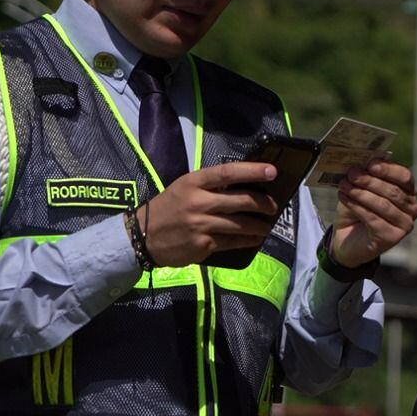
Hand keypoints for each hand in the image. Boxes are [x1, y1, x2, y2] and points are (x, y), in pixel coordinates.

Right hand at [139, 163, 281, 266]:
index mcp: (194, 182)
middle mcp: (199, 202)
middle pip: (241, 200)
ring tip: (267, 226)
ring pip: (241, 224)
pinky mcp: (203, 244)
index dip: (253, 171)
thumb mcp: (183, 187)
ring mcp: (201, 224)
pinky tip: (254, 239)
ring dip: (259, 226)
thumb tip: (243, 185)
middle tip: (274, 206)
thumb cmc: (168, 208)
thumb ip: (209, 185)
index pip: (228, 172)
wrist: (142, 236)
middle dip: (263, 204)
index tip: (272, 171)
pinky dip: (247, 240)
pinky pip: (232, 241)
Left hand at [331, 160, 416, 267]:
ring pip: (383, 205)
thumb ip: (367, 176)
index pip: (404, 177)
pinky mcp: (392, 238)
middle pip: (393, 191)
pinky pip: (374, 219)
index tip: (370, 164)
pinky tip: (344, 198)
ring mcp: (404, 225)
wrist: (348, 240)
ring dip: (361, 193)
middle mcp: (412, 209)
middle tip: (351, 174)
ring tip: (344, 186)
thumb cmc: (357, 211)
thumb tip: (362, 162)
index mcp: (408, 192)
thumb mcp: (362, 189)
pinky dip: (357, 207)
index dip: (388, 169)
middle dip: (370, 181)